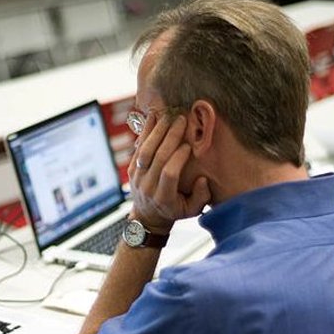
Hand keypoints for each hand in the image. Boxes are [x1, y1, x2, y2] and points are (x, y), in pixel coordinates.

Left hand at [128, 113, 209, 232]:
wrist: (147, 217)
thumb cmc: (174, 211)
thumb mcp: (192, 211)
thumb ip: (201, 197)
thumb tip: (202, 179)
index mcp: (163, 198)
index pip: (169, 173)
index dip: (179, 157)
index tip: (189, 145)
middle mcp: (147, 187)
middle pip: (157, 158)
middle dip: (170, 137)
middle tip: (181, 121)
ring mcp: (137, 178)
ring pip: (145, 150)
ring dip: (157, 131)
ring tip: (168, 116)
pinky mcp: (131, 169)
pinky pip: (138, 148)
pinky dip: (145, 132)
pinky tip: (153, 117)